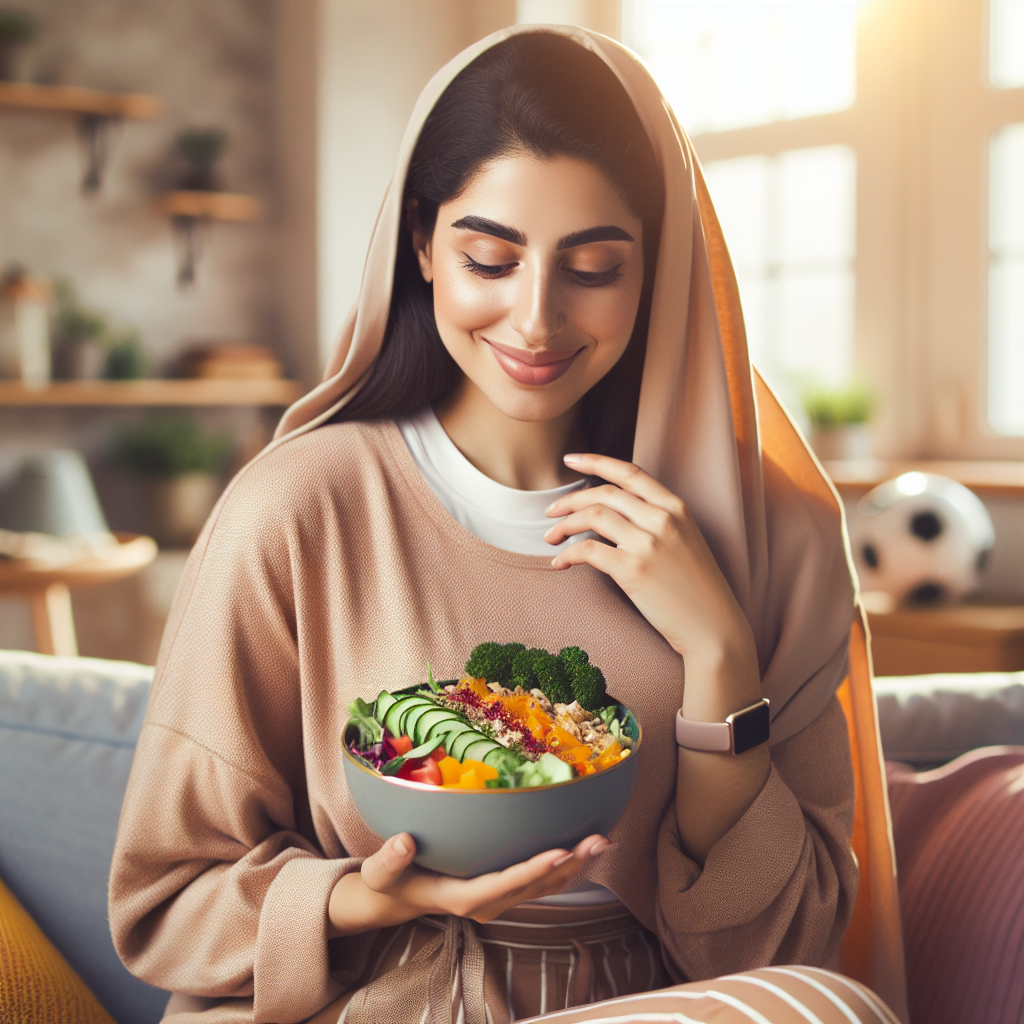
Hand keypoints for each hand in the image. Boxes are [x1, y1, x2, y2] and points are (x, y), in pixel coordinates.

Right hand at [328, 832, 608, 936]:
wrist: (397, 897)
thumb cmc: (390, 879)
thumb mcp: (382, 871)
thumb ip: (389, 859)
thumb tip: (403, 842)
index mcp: (463, 897)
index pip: (505, 884)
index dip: (534, 870)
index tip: (561, 851)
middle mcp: (488, 903)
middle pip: (536, 886)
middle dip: (571, 864)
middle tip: (599, 840)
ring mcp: (500, 899)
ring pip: (546, 885)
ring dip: (577, 865)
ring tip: (605, 841)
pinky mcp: (506, 890)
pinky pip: (542, 879)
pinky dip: (567, 863)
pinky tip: (586, 845)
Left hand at [544, 452, 760, 721]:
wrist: (714, 627)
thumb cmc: (696, 588)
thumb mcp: (685, 540)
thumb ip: (655, 519)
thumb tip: (611, 509)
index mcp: (676, 507)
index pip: (629, 472)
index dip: (595, 461)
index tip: (570, 459)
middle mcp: (662, 519)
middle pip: (603, 493)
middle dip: (570, 499)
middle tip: (551, 511)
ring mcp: (648, 543)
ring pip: (592, 516)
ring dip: (564, 525)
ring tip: (550, 537)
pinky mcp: (633, 570)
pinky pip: (587, 551)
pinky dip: (567, 555)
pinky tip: (560, 564)